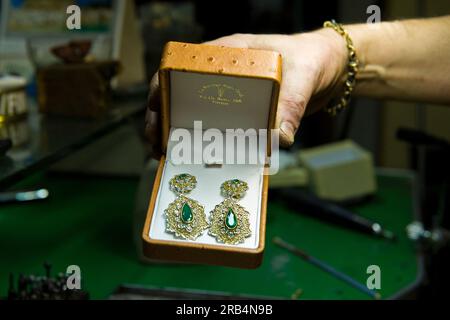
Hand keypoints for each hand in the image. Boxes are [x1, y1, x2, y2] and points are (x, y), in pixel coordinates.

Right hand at [145, 29, 347, 155]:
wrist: (331, 70)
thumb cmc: (312, 59)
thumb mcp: (301, 77)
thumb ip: (291, 104)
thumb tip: (280, 138)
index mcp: (226, 55)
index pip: (181, 67)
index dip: (161, 89)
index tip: (154, 113)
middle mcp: (222, 75)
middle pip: (180, 95)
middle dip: (163, 119)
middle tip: (157, 146)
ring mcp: (230, 95)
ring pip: (195, 113)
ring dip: (180, 134)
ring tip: (170, 158)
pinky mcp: (242, 113)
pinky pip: (218, 127)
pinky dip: (207, 142)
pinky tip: (202, 160)